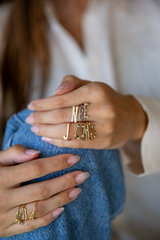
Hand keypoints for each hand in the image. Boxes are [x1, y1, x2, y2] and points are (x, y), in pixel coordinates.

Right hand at [0, 144, 87, 236]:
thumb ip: (12, 154)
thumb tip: (36, 153)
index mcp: (1, 177)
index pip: (35, 168)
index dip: (57, 163)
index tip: (75, 158)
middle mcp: (4, 197)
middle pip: (41, 189)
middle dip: (65, 181)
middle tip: (83, 174)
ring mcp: (4, 216)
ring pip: (39, 208)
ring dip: (61, 198)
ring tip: (77, 189)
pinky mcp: (5, 230)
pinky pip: (30, 226)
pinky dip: (48, 218)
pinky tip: (62, 209)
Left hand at [26, 75, 147, 148]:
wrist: (131, 118)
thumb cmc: (106, 99)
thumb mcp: (92, 85)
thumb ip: (72, 83)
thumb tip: (55, 92)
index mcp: (97, 91)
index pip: (63, 99)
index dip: (44, 104)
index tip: (30, 106)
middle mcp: (102, 109)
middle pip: (64, 116)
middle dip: (42, 118)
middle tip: (29, 119)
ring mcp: (104, 128)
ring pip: (68, 131)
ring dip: (47, 131)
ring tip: (35, 129)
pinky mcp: (104, 142)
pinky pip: (76, 143)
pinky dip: (59, 142)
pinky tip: (47, 138)